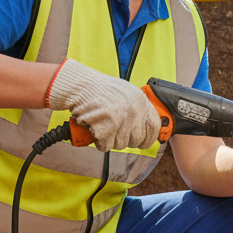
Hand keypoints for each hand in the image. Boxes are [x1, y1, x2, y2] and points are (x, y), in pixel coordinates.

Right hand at [46, 58, 161, 152]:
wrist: (78, 86)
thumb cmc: (98, 89)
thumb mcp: (125, 92)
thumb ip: (136, 107)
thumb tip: (145, 126)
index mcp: (140, 100)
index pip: (154, 126)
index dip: (148, 138)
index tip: (143, 142)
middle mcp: (134, 110)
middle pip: (137, 139)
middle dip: (125, 140)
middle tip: (114, 132)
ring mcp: (121, 120)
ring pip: (121, 144)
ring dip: (110, 139)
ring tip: (102, 125)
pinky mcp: (107, 129)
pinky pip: (106, 146)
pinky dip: (98, 141)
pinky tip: (94, 128)